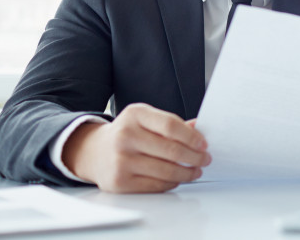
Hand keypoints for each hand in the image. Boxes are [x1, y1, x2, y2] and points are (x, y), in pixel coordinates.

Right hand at [61, 103, 209, 192]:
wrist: (94, 152)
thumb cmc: (127, 133)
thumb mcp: (146, 119)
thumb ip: (172, 123)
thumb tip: (200, 128)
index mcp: (135, 115)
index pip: (171, 125)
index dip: (192, 137)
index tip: (204, 144)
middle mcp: (125, 136)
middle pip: (171, 150)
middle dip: (194, 157)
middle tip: (205, 159)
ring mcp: (120, 160)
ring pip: (166, 171)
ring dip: (187, 173)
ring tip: (196, 170)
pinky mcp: (119, 182)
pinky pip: (155, 185)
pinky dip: (172, 183)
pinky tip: (178, 178)